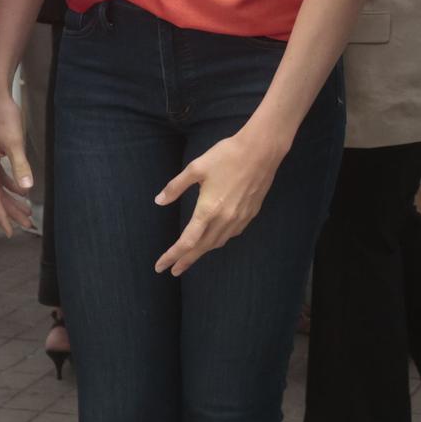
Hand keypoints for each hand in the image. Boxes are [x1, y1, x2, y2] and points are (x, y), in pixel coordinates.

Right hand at [0, 84, 36, 236]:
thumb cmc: (1, 116)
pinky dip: (10, 185)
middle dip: (12, 212)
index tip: (11, 231)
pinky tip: (21, 190)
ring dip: (13, 199)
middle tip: (26, 225)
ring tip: (27, 212)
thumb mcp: (13, 142)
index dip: (2, 216)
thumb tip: (26, 189)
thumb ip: (20, 166)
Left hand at [153, 128, 287, 275]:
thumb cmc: (227, 155)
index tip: (160, 266)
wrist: (262, 150)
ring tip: (191, 257)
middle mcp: (224, 219)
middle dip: (185, 261)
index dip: (172, 256)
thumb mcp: (196, 168)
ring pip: (218, 243)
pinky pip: (231, 234)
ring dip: (202, 252)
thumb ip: (176, 187)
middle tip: (173, 271)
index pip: (187, 242)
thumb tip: (159, 201)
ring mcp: (239, 218)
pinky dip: (219, 241)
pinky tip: (215, 238)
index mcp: (208, 210)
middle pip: (202, 248)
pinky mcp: (250, 213)